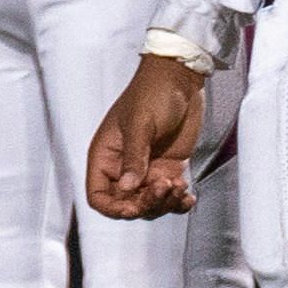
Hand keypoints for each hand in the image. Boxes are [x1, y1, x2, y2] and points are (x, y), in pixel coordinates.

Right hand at [84, 51, 215, 220]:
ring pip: (150, 203)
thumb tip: (128, 188)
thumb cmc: (152, 94)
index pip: (99, 195)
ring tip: (181, 187)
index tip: (134, 208)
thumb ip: (134, 157)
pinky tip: (189, 196)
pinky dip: (179, 202)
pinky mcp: (168, 168)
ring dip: (165, 203)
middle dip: (146, 203)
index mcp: (106, 156)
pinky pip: (169, 196)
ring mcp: (146, 170)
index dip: (113, 207)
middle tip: (165, 186)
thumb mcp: (140, 124)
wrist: (180, 80)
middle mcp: (123, 168)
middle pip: (127, 203)